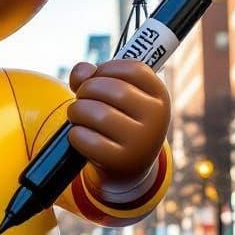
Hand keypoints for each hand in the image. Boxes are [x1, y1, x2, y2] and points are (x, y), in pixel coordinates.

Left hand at [65, 60, 169, 180]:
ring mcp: (142, 143)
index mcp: (159, 96)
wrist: (126, 165)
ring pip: (99, 114)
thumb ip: (93, 74)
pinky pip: (88, 140)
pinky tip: (78, 135)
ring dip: (76, 111)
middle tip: (81, 99)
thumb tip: (83, 72)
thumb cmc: (117, 119)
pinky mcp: (122, 162)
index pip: (132, 69)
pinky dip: (75, 134)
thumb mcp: (113, 95)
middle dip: (86, 90)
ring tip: (76, 115)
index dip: (106, 68)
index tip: (96, 78)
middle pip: (113, 89)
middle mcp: (156, 118)